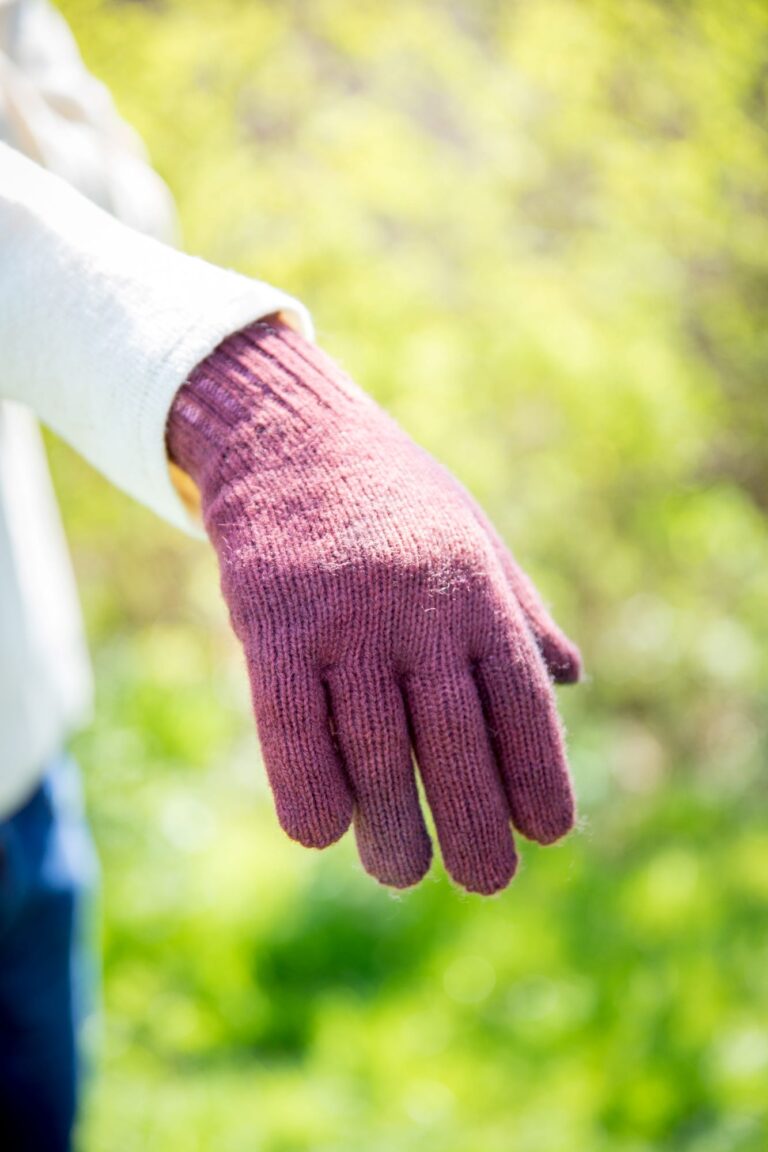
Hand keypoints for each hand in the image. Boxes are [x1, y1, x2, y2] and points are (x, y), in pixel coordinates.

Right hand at [167, 320, 580, 893]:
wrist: (288, 435)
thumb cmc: (390, 496)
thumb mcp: (470, 533)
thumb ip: (518, 608)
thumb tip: (572, 679)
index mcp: (474, 589)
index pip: (520, 701)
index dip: (537, 773)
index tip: (549, 833)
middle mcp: (417, 608)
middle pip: (452, 741)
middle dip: (474, 823)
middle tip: (486, 881)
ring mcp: (342, 618)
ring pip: (371, 750)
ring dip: (389, 826)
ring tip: (402, 871)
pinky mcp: (271, 624)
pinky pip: (289, 729)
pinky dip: (308, 791)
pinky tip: (322, 831)